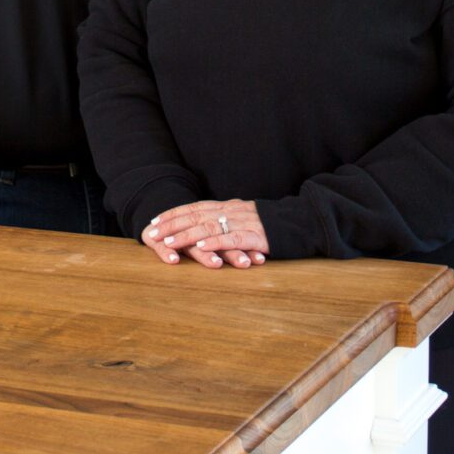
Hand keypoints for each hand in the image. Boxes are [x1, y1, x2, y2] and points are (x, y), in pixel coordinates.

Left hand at [142, 200, 268, 268]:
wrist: (301, 221)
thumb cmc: (270, 224)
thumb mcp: (243, 218)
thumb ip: (224, 220)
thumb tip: (204, 227)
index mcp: (227, 206)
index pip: (194, 208)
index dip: (173, 214)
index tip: (154, 222)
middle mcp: (232, 210)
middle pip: (196, 215)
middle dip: (172, 225)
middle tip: (152, 234)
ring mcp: (244, 221)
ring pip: (210, 226)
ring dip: (188, 235)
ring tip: (170, 242)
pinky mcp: (257, 235)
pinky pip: (233, 237)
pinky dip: (216, 242)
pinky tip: (203, 247)